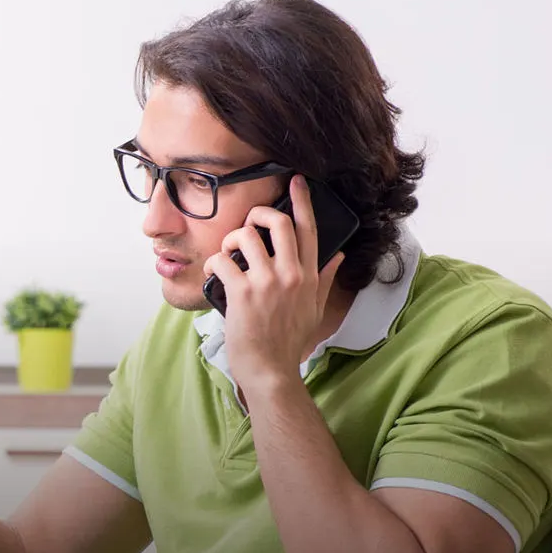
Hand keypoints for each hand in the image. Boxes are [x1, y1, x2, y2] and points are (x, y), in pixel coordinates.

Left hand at [201, 176, 346, 388]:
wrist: (271, 370)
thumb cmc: (289, 342)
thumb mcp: (314, 310)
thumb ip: (324, 279)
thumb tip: (338, 256)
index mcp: (308, 275)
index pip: (308, 229)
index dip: (302, 201)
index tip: (296, 182)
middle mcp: (290, 274)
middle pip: (279, 222)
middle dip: (259, 213)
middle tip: (248, 223)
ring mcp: (266, 282)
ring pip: (246, 236)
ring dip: (231, 239)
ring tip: (227, 253)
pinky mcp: (243, 293)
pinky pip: (223, 261)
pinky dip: (213, 262)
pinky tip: (213, 272)